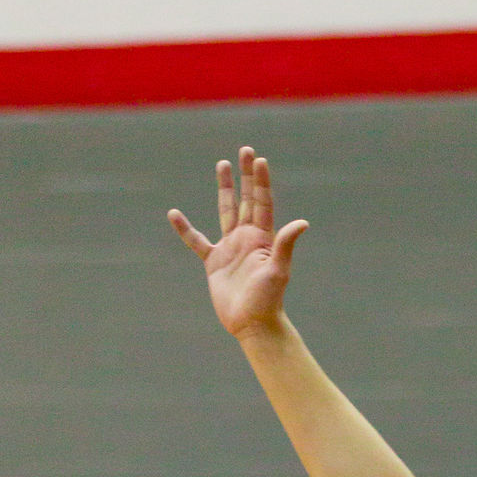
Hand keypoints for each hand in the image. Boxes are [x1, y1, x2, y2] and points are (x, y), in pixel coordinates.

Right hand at [168, 147, 308, 340]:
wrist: (252, 324)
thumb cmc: (268, 300)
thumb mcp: (278, 270)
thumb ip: (285, 244)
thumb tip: (302, 223)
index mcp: (262, 238)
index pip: (262, 202)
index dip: (260, 181)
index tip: (259, 159)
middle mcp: (247, 238)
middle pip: (246, 200)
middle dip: (245, 176)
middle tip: (245, 151)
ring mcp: (230, 248)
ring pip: (226, 211)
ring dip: (225, 189)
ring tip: (222, 165)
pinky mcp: (214, 262)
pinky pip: (196, 241)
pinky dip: (185, 229)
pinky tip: (174, 214)